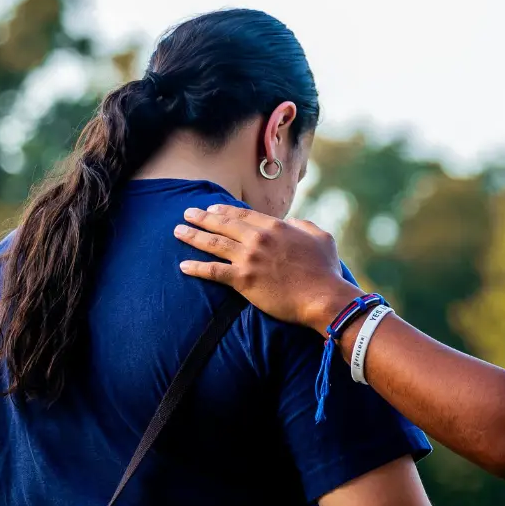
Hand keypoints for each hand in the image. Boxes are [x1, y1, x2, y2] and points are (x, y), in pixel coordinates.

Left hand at [174, 205, 355, 333]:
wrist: (322, 297)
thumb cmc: (325, 270)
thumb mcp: (321, 237)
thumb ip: (304, 225)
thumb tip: (292, 222)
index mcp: (276, 227)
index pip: (243, 215)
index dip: (224, 211)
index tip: (212, 209)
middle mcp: (258, 239)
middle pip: (224, 225)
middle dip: (203, 218)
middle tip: (187, 213)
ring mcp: (249, 259)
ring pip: (214, 244)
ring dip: (193, 236)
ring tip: (178, 231)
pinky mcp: (243, 280)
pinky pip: (214, 271)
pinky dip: (197, 267)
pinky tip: (183, 265)